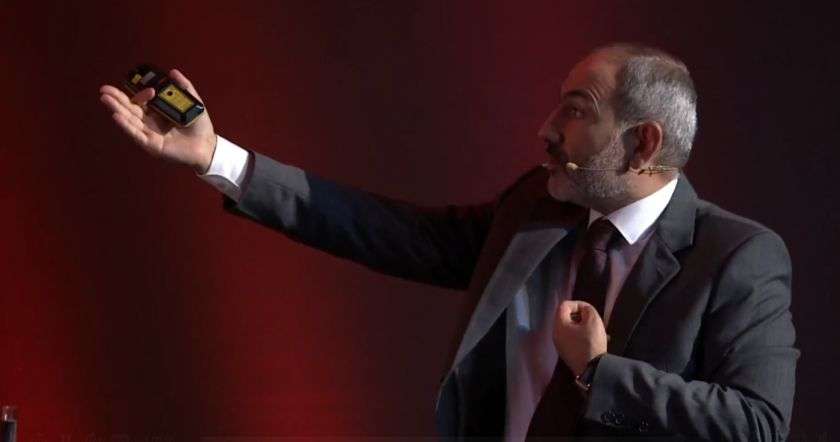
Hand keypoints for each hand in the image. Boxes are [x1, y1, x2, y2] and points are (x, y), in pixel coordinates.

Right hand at [99, 69, 216, 172]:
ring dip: (117, 109)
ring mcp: (149, 134)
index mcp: (157, 112)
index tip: (147, 89)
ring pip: (130, 120)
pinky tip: (116, 116)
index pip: (142, 101)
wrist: (207, 145)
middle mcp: (150, 123)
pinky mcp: (152, 145)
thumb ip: (184, 87)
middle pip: (130, 109)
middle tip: (103, 89)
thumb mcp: (193, 102)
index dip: (141, 94)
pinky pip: (136, 134)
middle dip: (116, 99)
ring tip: (105, 99)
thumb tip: (172, 71)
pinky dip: (126, 125)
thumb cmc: (199, 126)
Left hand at [553, 300, 607, 376]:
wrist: (591, 370)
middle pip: (566, 317)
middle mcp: (556, 334)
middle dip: (581, 316)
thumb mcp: (593, 321)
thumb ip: (587, 309)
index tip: (589, 310)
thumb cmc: (591, 343)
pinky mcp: (566, 353)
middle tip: (593, 320)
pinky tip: (594, 341)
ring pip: (571, 329)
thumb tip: (583, 309)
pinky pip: (573, 339)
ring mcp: (560, 345)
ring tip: (597, 331)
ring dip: (584, 327)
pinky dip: (582, 336)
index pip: (564, 305)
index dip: (578, 304)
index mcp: (559, 325)